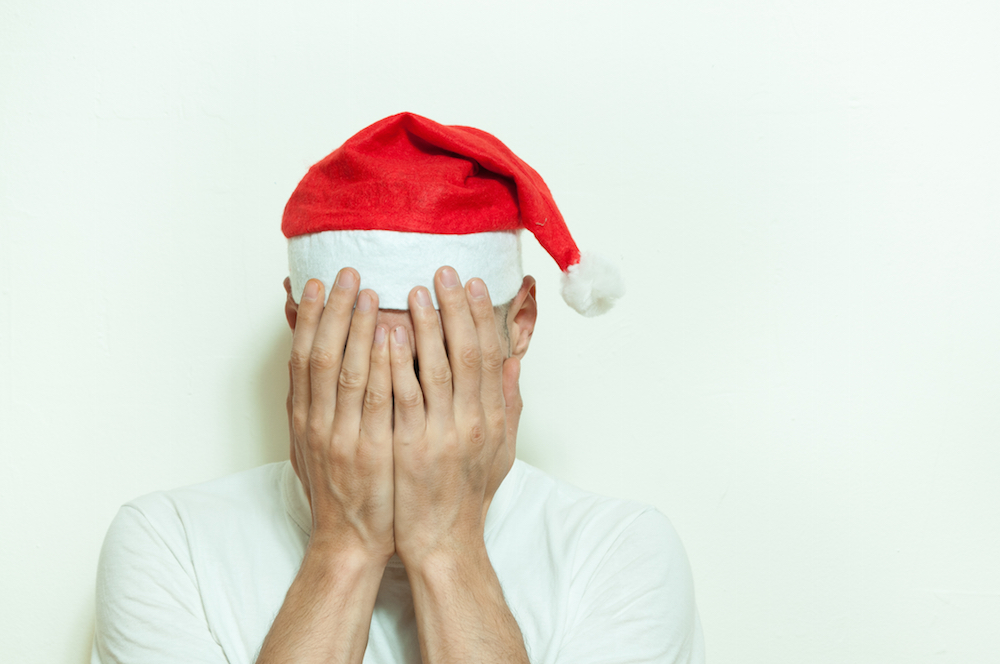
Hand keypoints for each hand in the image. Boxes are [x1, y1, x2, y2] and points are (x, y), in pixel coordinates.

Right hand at [287, 270, 394, 562]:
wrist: (349, 540)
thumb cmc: (337, 491)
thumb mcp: (311, 446)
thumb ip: (310, 406)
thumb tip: (304, 367)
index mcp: (305, 418)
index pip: (303, 357)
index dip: (310, 318)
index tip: (318, 284)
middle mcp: (319, 423)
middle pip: (323, 356)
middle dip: (334, 311)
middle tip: (347, 273)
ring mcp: (344, 437)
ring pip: (348, 372)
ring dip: (357, 329)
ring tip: (369, 292)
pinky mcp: (372, 451)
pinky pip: (379, 401)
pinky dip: (384, 365)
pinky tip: (393, 336)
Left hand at [388, 266, 520, 568]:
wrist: (443, 540)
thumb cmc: (467, 494)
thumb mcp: (500, 449)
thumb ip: (508, 403)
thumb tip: (515, 362)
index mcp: (493, 418)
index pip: (491, 355)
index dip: (482, 316)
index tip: (473, 284)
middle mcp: (473, 421)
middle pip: (467, 353)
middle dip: (455, 308)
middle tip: (443, 271)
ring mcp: (442, 433)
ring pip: (436, 367)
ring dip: (426, 325)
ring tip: (414, 290)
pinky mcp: (412, 446)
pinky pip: (404, 396)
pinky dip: (397, 362)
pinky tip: (388, 333)